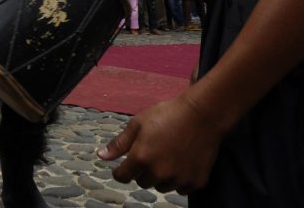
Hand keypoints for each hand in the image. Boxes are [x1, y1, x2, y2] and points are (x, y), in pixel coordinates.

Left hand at [97, 93, 222, 194]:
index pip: (123, 176)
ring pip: (162, 187)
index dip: (121, 172)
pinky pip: (181, 188)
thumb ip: (119, 143)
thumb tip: (101, 156)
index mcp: (141, 158)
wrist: (202, 115)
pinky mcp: (196, 182)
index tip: (123, 168)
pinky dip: (179, 180)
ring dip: (161, 177)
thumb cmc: (167, 115)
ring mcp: (178, 179)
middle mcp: (159, 172)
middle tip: (151, 155)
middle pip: (143, 182)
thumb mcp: (138, 123)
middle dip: (143, 171)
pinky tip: (182, 163)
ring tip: (168, 157)